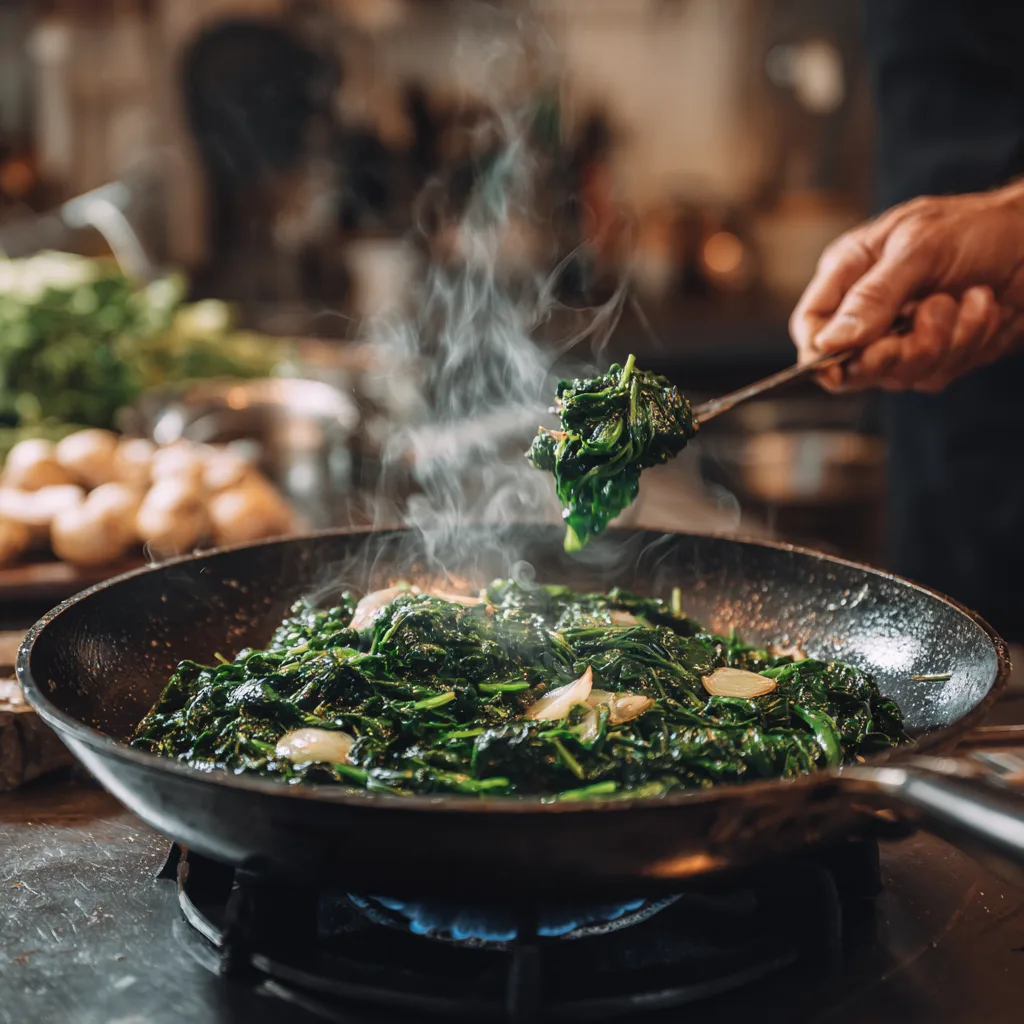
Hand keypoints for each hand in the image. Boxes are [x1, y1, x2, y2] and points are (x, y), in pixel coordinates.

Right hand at [790, 185, 1023, 391]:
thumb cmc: (978, 228)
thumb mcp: (919, 248)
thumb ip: (872, 296)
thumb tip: (829, 341)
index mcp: (849, 274)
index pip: (811, 326)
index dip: (819, 353)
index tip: (841, 366)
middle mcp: (869, 310)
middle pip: (851, 364)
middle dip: (892, 350)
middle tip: (926, 317)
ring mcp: (903, 336)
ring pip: (897, 375)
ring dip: (941, 339)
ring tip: (966, 298)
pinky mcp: (938, 355)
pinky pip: (936, 374)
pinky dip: (967, 341)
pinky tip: (982, 306)